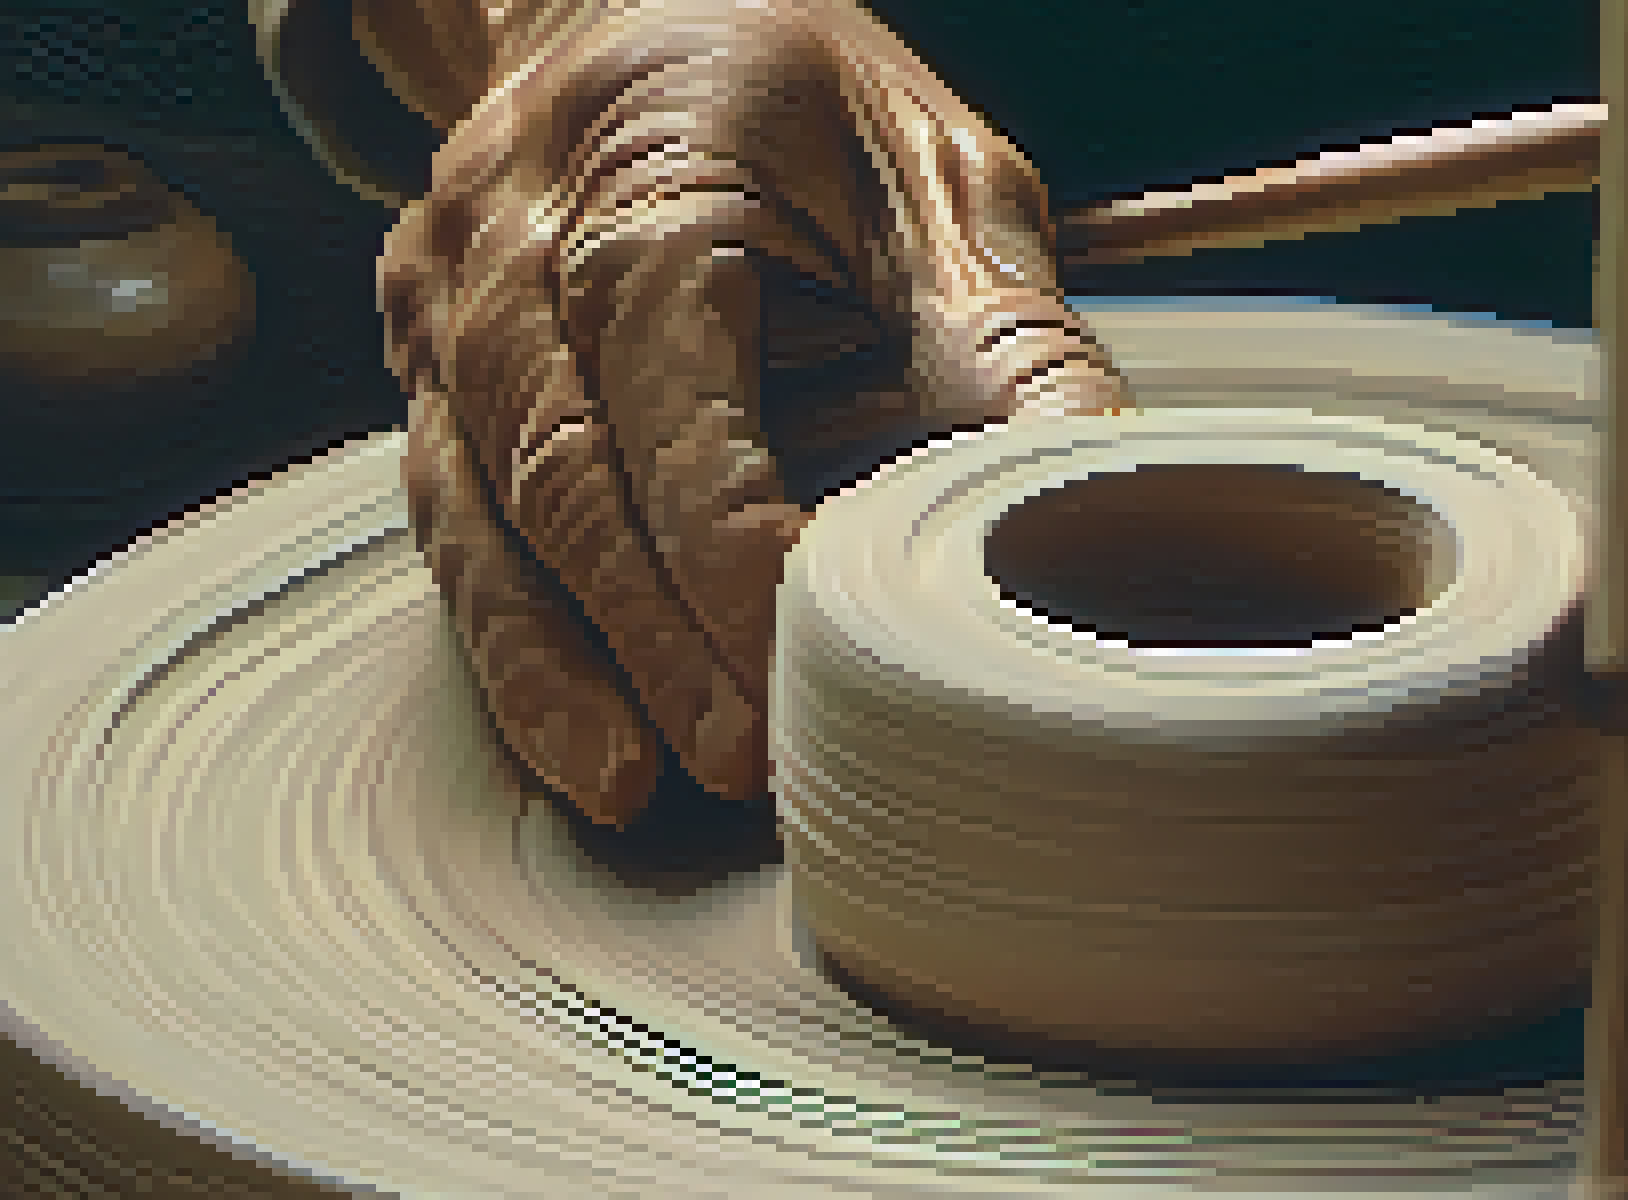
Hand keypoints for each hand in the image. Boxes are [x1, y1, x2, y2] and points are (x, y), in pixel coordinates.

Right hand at [376, 0, 1128, 827]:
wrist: (622, 17)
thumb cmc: (799, 104)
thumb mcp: (937, 174)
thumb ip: (1010, 331)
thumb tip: (1105, 491)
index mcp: (648, 172)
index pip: (666, 370)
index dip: (721, 521)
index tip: (792, 638)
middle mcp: (513, 251)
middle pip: (567, 468)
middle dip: (655, 629)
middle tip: (745, 752)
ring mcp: (448, 321)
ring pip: (488, 518)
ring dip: (565, 665)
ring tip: (643, 783)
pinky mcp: (433, 388)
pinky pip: (453, 532)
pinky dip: (516, 647)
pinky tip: (581, 740)